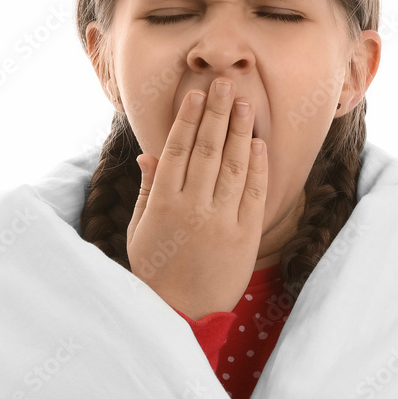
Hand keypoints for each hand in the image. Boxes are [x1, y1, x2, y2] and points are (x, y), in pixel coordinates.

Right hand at [127, 77, 267, 319]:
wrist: (184, 314)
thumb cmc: (156, 272)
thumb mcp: (140, 231)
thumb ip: (149, 190)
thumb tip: (149, 154)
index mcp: (163, 203)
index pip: (178, 149)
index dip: (189, 119)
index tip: (197, 94)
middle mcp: (193, 207)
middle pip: (208, 149)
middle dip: (218, 113)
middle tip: (225, 84)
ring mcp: (221, 220)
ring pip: (234, 165)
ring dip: (240, 131)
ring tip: (245, 104)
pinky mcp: (246, 235)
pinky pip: (254, 192)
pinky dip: (256, 166)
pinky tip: (257, 144)